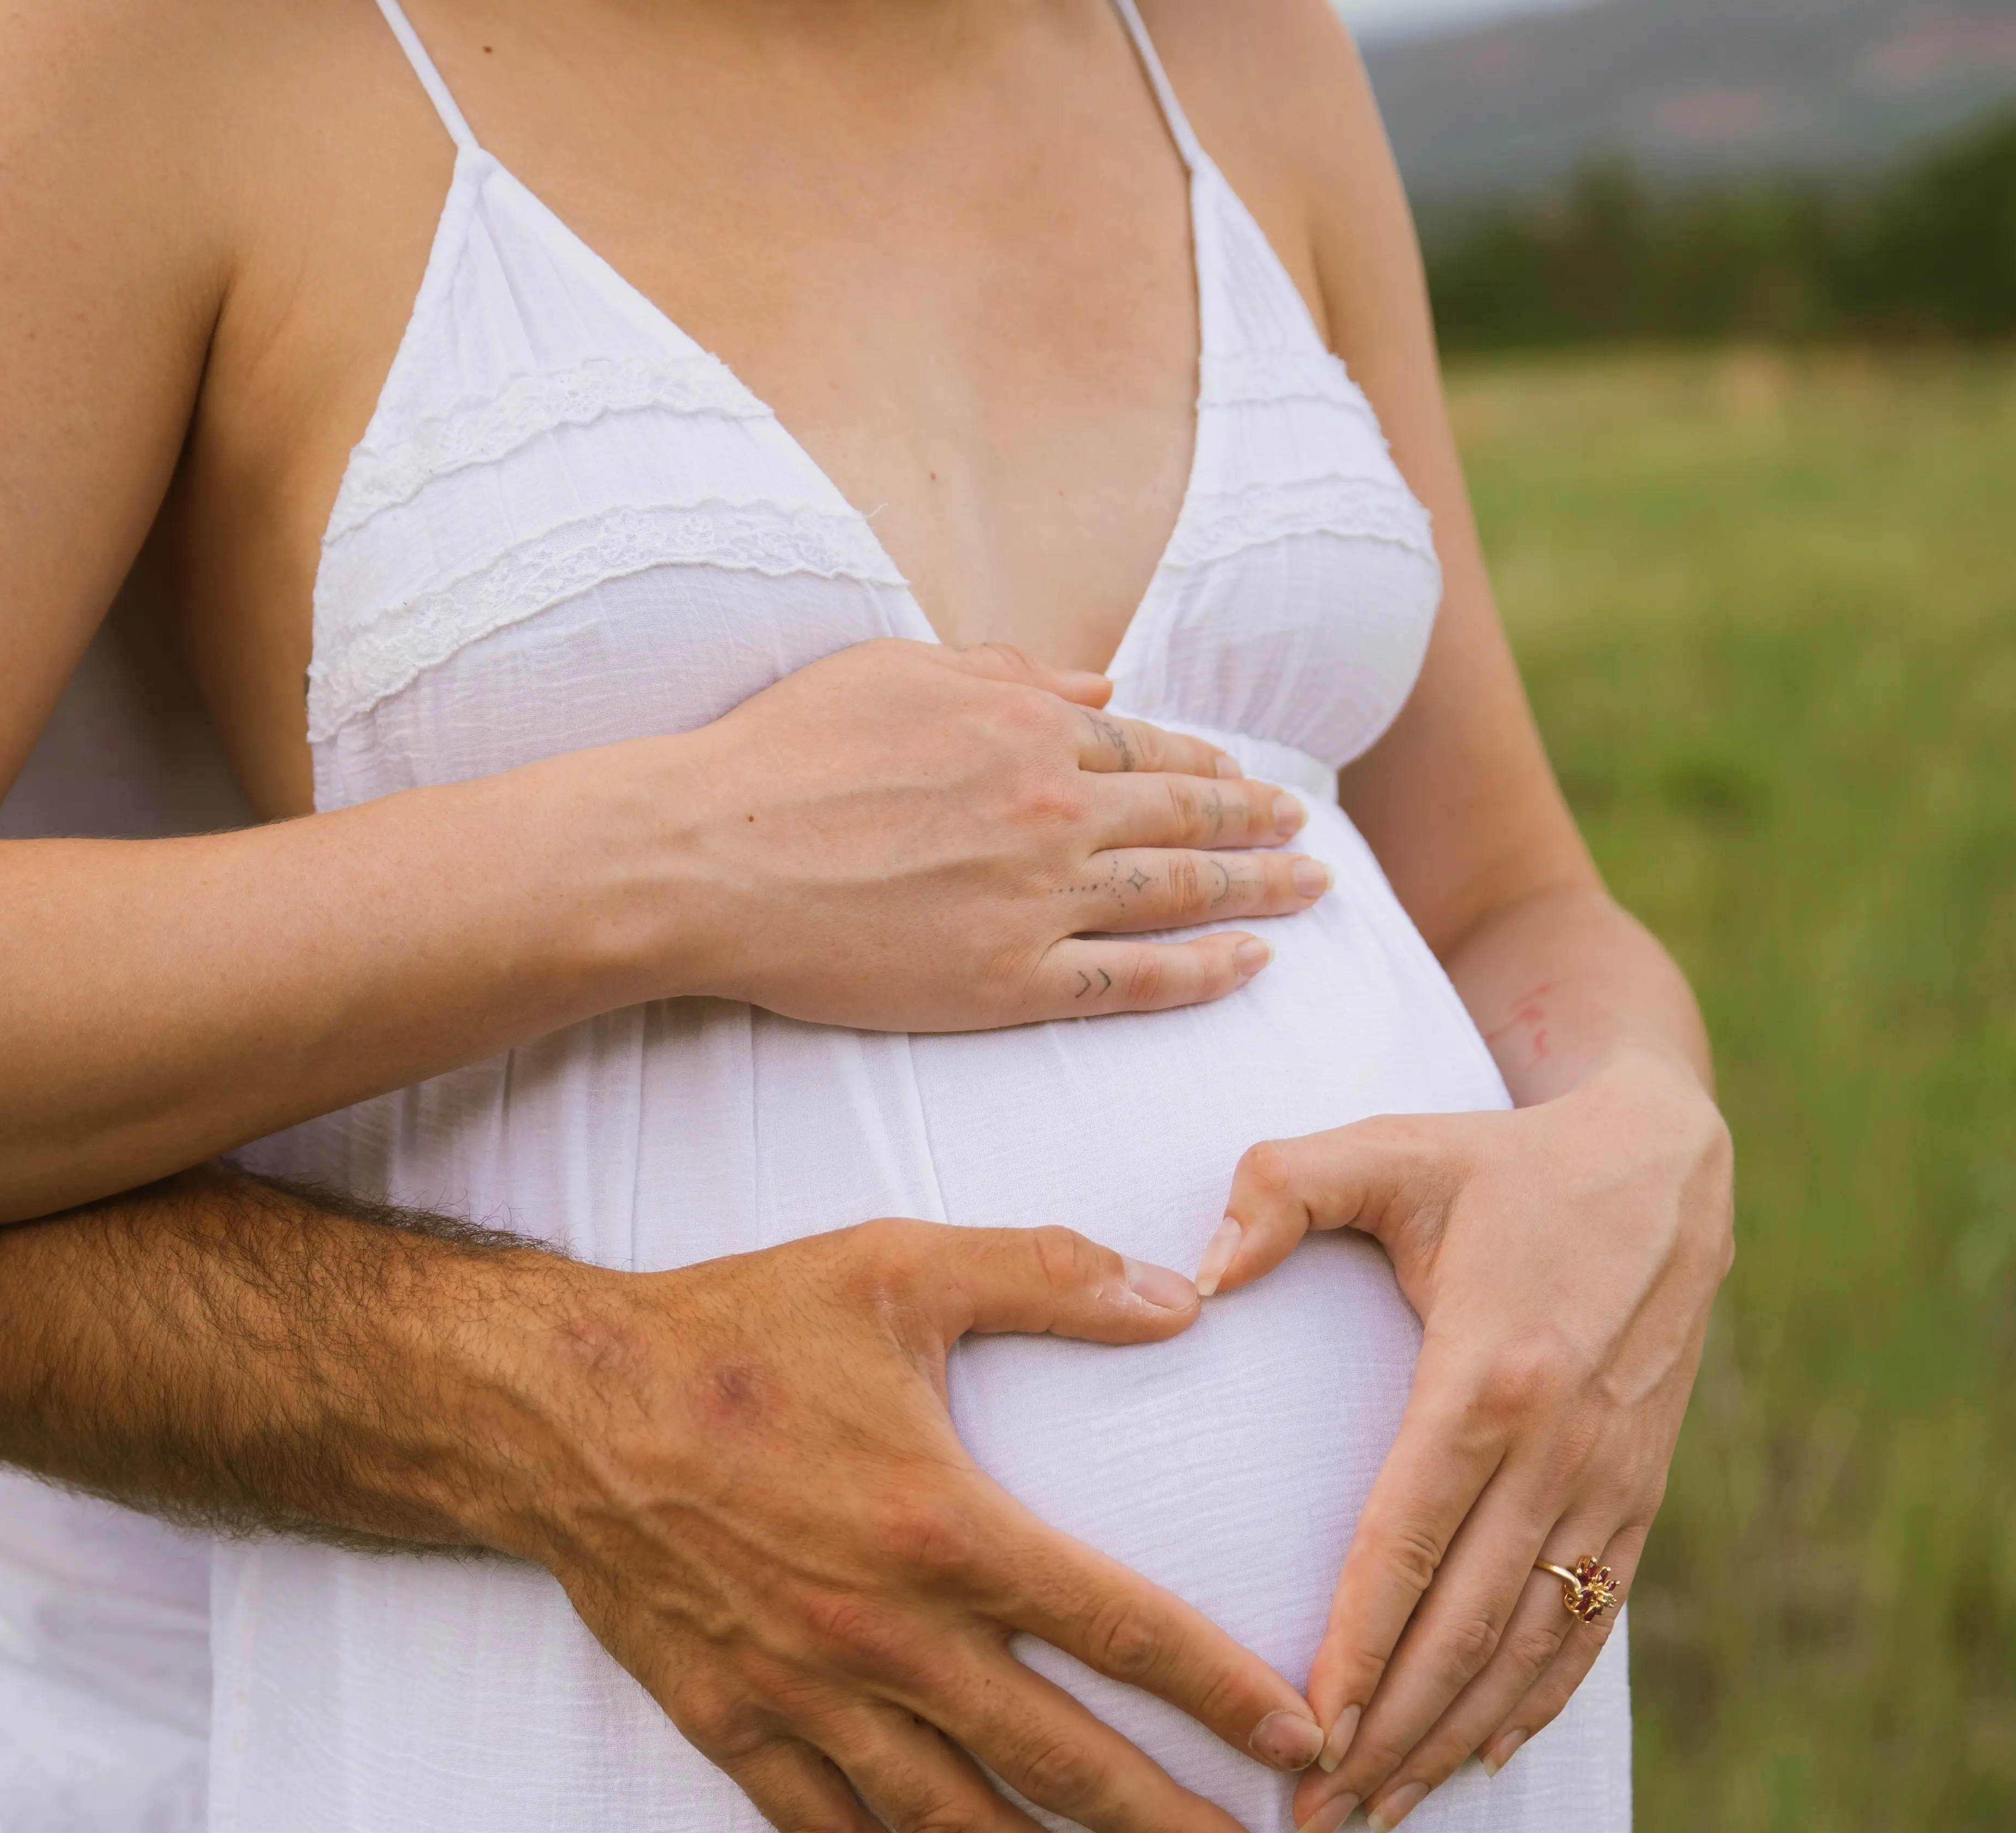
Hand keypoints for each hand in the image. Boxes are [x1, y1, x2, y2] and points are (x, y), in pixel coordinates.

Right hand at [480, 1218, 1327, 1832]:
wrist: (555, 1405)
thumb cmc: (733, 1328)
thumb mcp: (898, 1267)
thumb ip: (1050, 1275)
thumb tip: (1184, 1294)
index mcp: (946, 1526)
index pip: (1122, 1628)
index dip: (1223, 1690)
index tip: (1299, 1736)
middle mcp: (886, 1631)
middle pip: (1058, 1754)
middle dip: (1162, 1821)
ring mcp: (805, 1688)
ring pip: (954, 1818)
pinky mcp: (730, 1719)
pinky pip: (822, 1832)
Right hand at [648, 639, 1333, 1028]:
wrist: (707, 856)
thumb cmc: (781, 755)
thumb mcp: (895, 669)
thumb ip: (1007, 670)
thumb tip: (1103, 682)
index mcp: (1024, 724)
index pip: (1145, 745)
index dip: (1205, 760)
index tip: (1245, 777)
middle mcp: (1052, 807)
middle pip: (1187, 813)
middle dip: (1258, 821)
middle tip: (1305, 832)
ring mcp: (1037, 898)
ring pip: (1180, 892)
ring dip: (1258, 889)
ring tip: (1308, 889)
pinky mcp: (1009, 980)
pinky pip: (1135, 978)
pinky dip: (1204, 971)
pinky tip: (1249, 964)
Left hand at [1188, 1050, 1732, 1832]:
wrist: (1670, 1166)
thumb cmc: (1503, 1161)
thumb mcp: (1391, 1148)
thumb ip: (1281, 1189)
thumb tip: (1195, 1272)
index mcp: (1489, 1377)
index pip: (1406, 1546)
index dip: (1355, 1651)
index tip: (1301, 1739)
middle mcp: (1561, 1450)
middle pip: (1464, 1625)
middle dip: (1390, 1734)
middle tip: (1317, 1820)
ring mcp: (1611, 1482)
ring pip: (1528, 1646)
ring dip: (1456, 1739)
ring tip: (1382, 1813)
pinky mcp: (1642, 1496)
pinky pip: (1589, 1625)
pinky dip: (1539, 1702)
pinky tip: (1485, 1759)